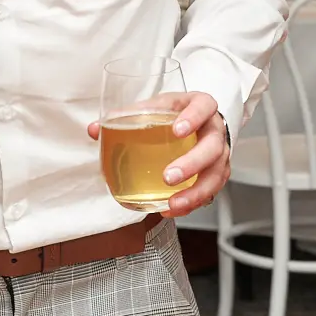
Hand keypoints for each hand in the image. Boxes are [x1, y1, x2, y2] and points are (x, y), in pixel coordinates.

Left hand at [86, 91, 230, 217]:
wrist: (197, 122)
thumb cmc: (175, 113)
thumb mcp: (155, 106)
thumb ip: (126, 115)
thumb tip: (95, 129)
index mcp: (201, 105)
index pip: (204, 106)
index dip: (194, 117)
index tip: (177, 130)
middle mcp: (215, 130)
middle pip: (213, 147)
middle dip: (192, 164)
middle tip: (168, 177)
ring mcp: (221, 154)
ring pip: (216, 175)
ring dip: (195, 192)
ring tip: (173, 203)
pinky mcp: (217, 174)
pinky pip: (210, 191)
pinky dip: (192, 202)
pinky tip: (172, 209)